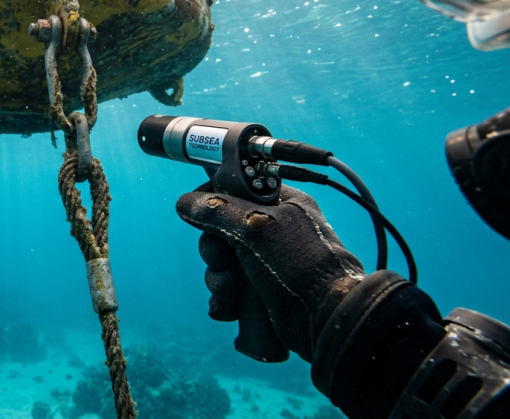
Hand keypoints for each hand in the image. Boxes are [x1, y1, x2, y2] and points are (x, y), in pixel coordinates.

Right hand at [176, 183, 365, 360]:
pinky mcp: (262, 292)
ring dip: (217, 279)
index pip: (235, 188)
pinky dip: (223, 300)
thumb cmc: (297, 266)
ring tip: (231, 294)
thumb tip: (184, 203)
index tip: (199, 213)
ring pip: (222, 263)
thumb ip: (216, 211)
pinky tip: (227, 309)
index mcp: (279, 203)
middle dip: (214, 251)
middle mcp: (272, 229)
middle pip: (220, 230)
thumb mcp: (253, 229)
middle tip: (224, 263)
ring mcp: (267, 262)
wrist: (326, 321)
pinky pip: (229, 290)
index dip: (212, 199)